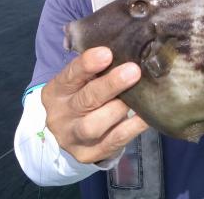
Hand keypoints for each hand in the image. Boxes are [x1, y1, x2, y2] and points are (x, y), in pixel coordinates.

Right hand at [41, 47, 148, 162]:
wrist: (67, 135)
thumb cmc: (79, 96)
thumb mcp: (78, 82)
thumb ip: (94, 68)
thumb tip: (125, 48)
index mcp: (56, 92)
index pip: (69, 76)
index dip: (87, 65)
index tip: (107, 53)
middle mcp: (61, 116)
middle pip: (85, 100)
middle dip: (110, 85)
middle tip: (133, 71)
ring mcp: (74, 138)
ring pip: (95, 125)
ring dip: (119, 108)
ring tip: (139, 95)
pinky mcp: (90, 154)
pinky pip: (114, 141)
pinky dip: (132, 128)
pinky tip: (147, 116)